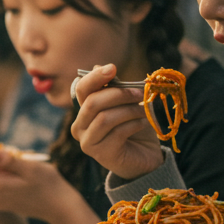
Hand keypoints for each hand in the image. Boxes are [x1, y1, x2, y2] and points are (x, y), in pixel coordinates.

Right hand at [71, 63, 163, 180]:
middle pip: (92, 103)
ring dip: (129, 110)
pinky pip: (117, 133)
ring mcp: (87, 142)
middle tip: (139, 92)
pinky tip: (144, 122)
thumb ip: (113, 88)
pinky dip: (134, 124)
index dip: (95, 77)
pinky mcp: (101, 154)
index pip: (81, 89)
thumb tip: (97, 66)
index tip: (113, 68)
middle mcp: (79, 126)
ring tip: (144, 109)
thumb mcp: (125, 104)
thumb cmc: (134, 127)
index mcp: (83, 111)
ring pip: (104, 118)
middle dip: (118, 94)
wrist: (145, 157)